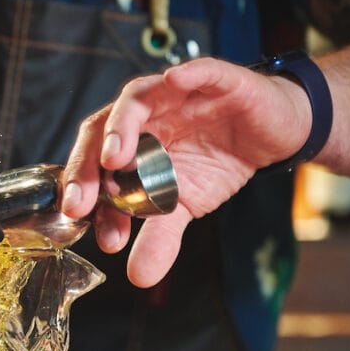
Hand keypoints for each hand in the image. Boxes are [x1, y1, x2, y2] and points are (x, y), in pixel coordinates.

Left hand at [60, 56, 311, 286]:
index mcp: (126, 143)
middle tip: (81, 199)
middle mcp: (142, 114)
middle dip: (87, 164)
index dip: (81, 188)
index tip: (78, 219)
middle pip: (100, 128)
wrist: (271, 135)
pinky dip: (188, 73)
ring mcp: (174, 93)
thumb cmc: (216, 161)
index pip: (92, 162)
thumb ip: (159, 236)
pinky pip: (200, 72)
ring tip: (114, 156)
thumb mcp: (184, 205)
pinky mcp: (215, 80)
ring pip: (135, 99)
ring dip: (121, 125)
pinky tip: (177, 79)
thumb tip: (139, 278)